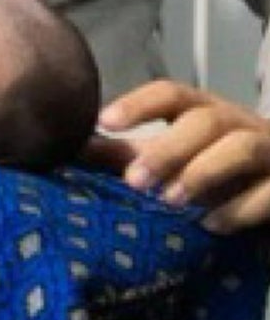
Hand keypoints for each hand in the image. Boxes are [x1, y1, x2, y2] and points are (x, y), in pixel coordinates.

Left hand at [101, 81, 269, 232]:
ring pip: (242, 148)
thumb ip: (125, 154)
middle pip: (205, 121)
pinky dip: (241, 209)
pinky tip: (213, 225)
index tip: (106, 122)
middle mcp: (238, 125)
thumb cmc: (218, 166)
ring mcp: (269, 152)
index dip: (140, 104)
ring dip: (203, 172)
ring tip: (171, 200)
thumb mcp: (173, 157)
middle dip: (168, 148)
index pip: (172, 94)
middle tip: (135, 180)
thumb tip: (70, 147)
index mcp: (203, 112)